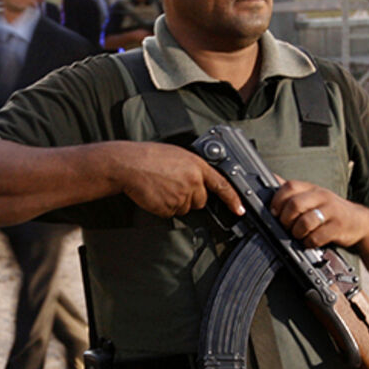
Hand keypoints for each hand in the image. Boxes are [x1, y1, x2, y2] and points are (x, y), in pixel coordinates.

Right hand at [109, 142, 243, 218]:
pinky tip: (156, 194)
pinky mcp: (169, 207)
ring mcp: (181, 196)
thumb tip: (198, 181)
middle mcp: (192, 181)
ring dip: (175, 202)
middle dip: (190, 198)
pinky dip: (163, 207)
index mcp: (197, 166)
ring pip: (185, 208)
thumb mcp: (178, 155)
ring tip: (161, 187)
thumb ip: (192, 169)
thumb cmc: (149, 157)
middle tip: (172, 185)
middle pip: (201, 201)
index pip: (222, 185)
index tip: (239, 209)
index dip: (232, 199)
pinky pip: (170, 213)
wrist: (129, 164)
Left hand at [269, 177, 364, 249]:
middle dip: (286, 219)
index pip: (289, 186)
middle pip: (294, 205)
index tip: (274, 212)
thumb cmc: (330, 210)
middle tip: (286, 227)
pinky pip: (316, 237)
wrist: (359, 222)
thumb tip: (272, 178)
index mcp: (312, 189)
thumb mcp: (313, 196)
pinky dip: (309, 242)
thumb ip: (294, 192)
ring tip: (299, 235)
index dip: (277, 200)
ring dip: (297, 233)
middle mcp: (322, 196)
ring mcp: (331, 211)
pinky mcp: (338, 227)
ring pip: (305, 222)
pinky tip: (310, 241)